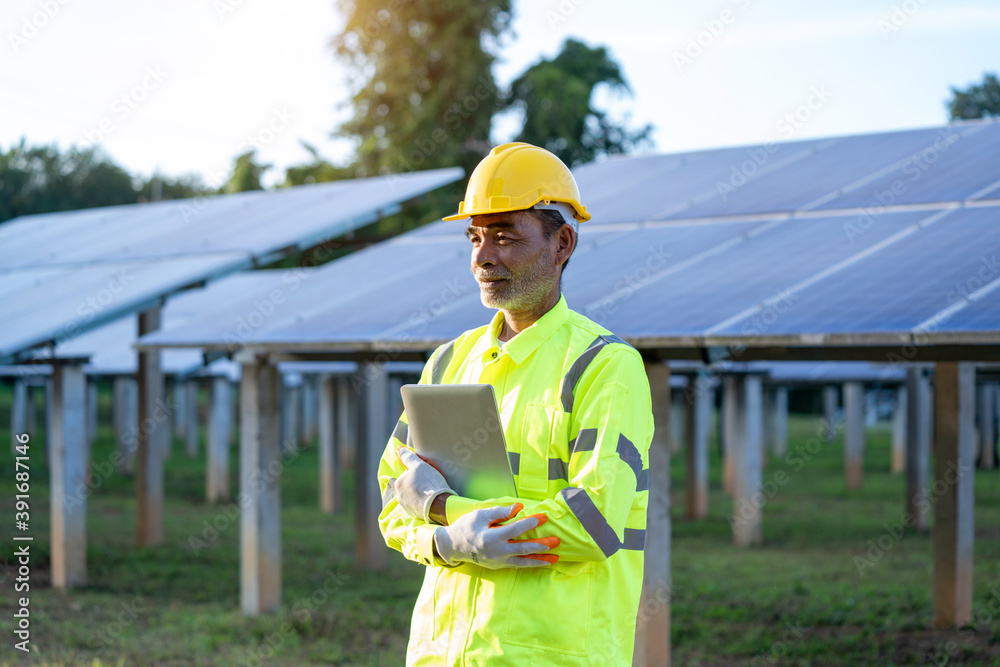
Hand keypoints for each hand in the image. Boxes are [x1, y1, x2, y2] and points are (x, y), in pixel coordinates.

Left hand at [390, 447, 455, 522]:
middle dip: (417, 483)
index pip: (405, 474)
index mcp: (398, 484)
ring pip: (413, 496)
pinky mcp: (415, 515)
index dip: (415, 472)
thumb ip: (408, 457)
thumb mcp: (419, 465)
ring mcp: (407, 507)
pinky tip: (432, 499)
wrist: (439, 504)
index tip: (424, 472)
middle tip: (429, 480)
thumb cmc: (428, 482)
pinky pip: (419, 505)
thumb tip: (399, 450)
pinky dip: (424, 502)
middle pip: (409, 486)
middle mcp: (400, 497)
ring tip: (432, 490)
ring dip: (420, 493)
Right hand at [433, 503, 559, 569]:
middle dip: (541, 545)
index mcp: (491, 537)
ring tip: (555, 558)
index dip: (530, 523)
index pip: (515, 529)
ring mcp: (498, 561)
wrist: (453, 546)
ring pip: (523, 561)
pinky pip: (518, 565)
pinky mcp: (499, 566)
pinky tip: (543, 562)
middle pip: (523, 548)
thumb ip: (500, 512)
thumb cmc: (467, 527)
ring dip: (540, 559)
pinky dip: (531, 564)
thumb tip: (519, 508)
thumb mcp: (480, 515)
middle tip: (556, 541)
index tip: (543, 517)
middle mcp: (496, 551)